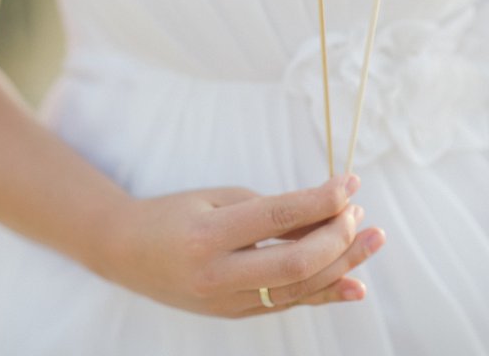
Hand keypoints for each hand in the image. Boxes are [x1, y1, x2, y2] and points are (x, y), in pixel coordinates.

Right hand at [97, 175, 385, 317]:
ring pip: (299, 288)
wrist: (124, 252)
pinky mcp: (234, 314)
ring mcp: (227, 301)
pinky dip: (325, 294)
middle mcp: (218, 275)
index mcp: (207, 235)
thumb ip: (265, 210)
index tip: (350, 183)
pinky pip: (288, 304)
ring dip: (342, 263)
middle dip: (338, 236)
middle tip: (359, 212)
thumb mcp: (213, 200)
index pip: (278, 217)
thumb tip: (323, 217)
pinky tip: (356, 285)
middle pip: (297, 261)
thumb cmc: (169, 215)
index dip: (321, 200)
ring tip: (372, 239)